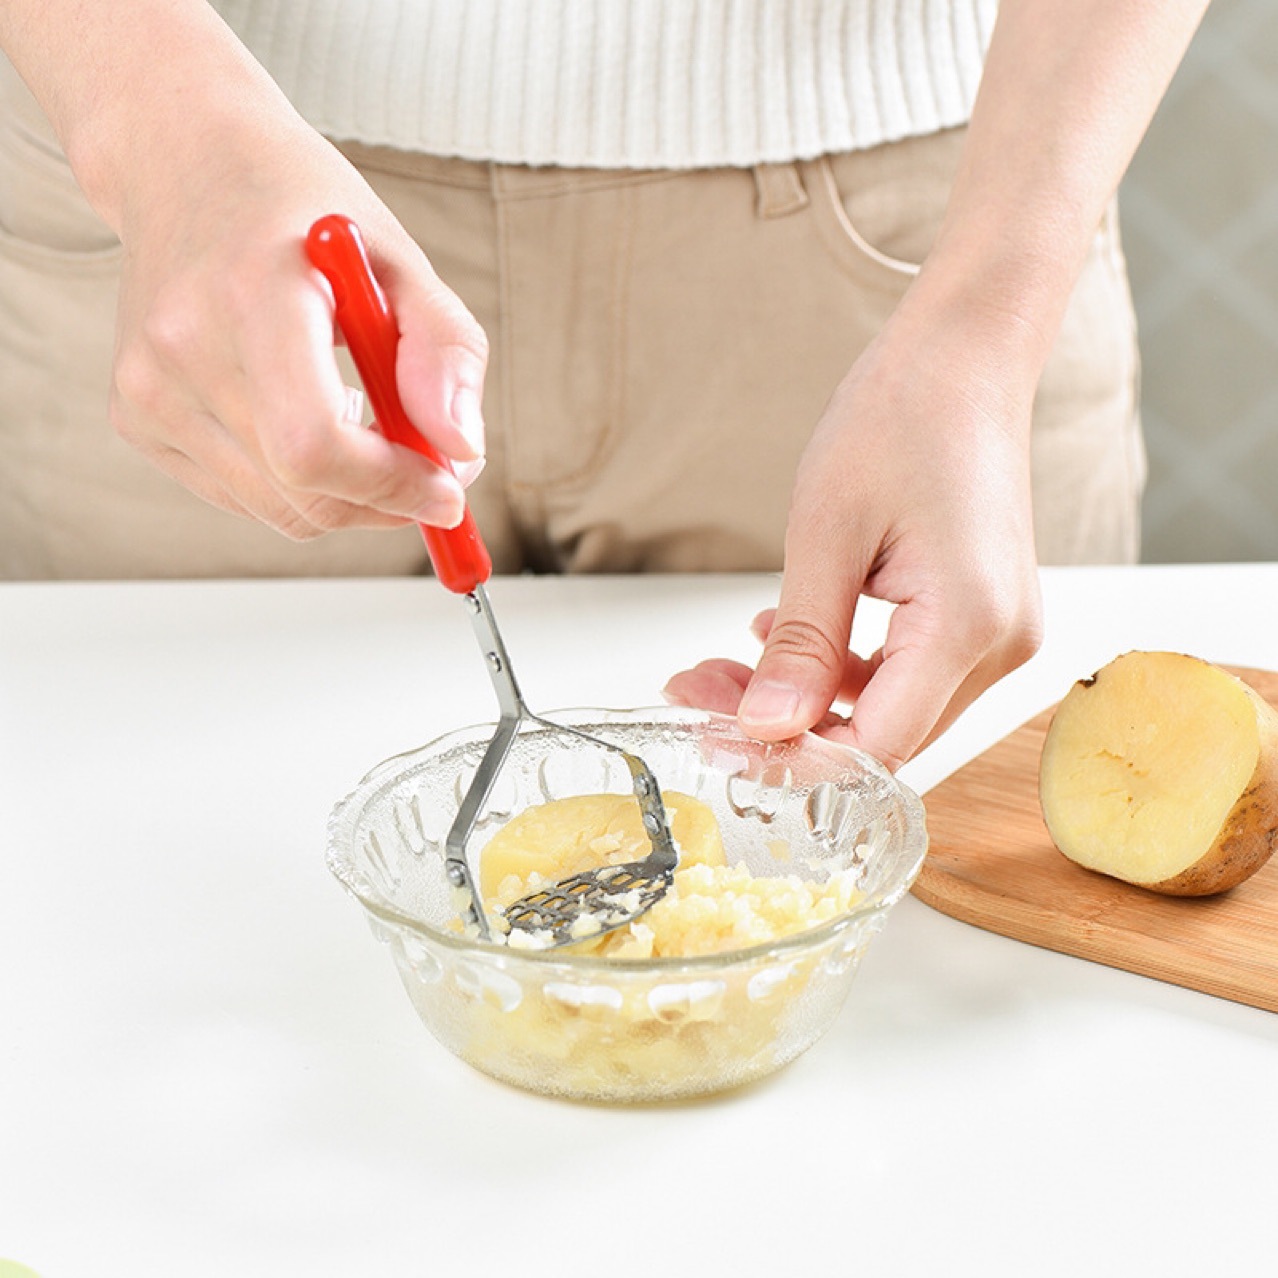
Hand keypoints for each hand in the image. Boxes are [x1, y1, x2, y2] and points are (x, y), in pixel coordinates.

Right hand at [107, 106, 486, 538]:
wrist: (185, 164)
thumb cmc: (302, 211)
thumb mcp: (398, 258)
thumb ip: (445, 351)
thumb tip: (462, 452)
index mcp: (251, 293)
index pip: (313, 443)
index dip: (390, 485)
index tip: (447, 490)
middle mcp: (182, 346)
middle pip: (301, 491)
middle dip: (384, 500)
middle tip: (428, 471)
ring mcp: (147, 388)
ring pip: (278, 511)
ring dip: (347, 496)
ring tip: (367, 423)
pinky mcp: (137, 418)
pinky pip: (244, 498)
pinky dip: (296, 485)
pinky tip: (305, 415)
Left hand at [664, 310, 1044, 770]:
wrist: (962, 360)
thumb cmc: (903, 417)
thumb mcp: (826, 534)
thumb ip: (801, 644)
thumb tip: (767, 728)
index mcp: (968, 623)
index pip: (877, 747)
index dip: (792, 759)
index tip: (718, 745)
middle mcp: (999, 643)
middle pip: (882, 736)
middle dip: (785, 728)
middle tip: (699, 696)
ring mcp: (998, 633)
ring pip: (888, 710)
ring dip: (805, 700)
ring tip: (724, 668)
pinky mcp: (983, 618)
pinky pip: (906, 674)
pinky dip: (842, 671)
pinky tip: (782, 640)